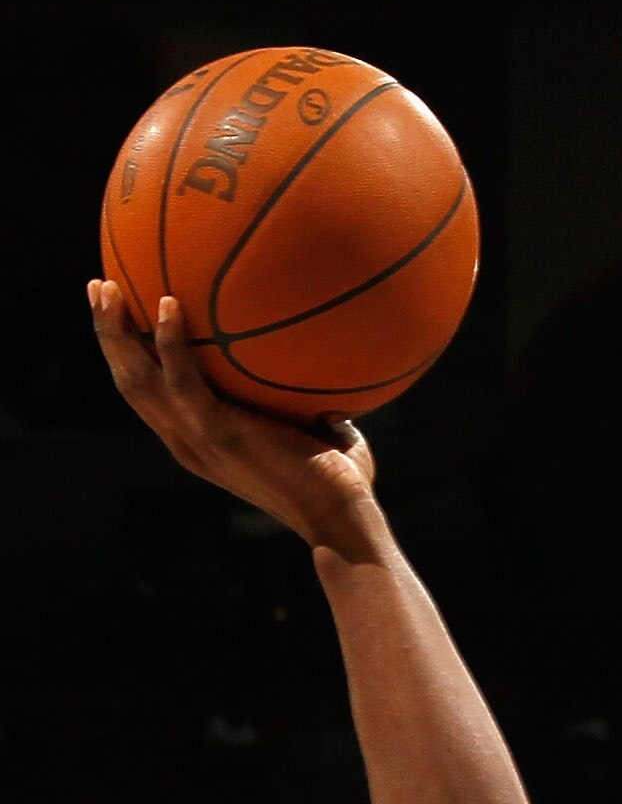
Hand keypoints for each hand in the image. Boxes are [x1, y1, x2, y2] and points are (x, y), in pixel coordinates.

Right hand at [90, 282, 379, 549]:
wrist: (341, 517)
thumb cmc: (338, 477)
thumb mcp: (308, 427)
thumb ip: (297, 397)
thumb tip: (320, 353)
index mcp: (198, 441)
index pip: (149, 396)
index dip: (128, 356)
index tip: (121, 314)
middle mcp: (187, 442)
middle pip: (129, 382)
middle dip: (108, 334)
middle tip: (98, 287)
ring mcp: (198, 440)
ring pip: (138, 381)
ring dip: (116, 332)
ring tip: (107, 287)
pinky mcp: (219, 434)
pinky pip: (183, 381)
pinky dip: (169, 342)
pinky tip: (169, 302)